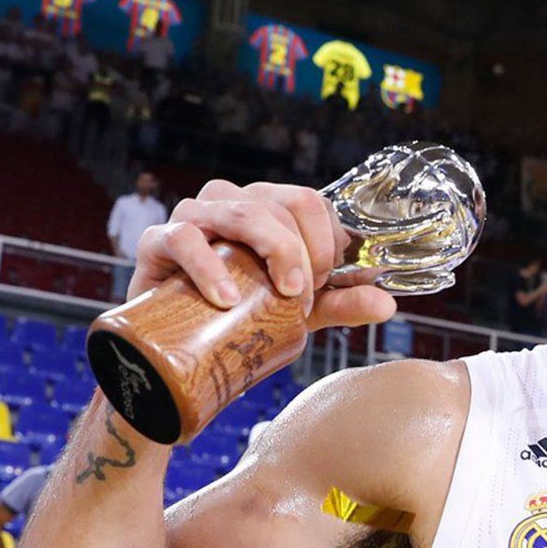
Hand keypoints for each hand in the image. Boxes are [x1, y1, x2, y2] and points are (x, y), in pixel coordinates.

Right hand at [129, 180, 396, 330]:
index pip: (310, 202)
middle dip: (306, 254)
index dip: (328, 242)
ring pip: (243, 211)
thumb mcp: (300, 310)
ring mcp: (195, 216)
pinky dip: (210, 267)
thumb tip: (388, 306)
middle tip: (305, 298)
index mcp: (268, 207)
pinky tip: (227, 298)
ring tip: (284, 295)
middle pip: (282, 204)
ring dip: (273, 252)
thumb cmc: (241, 313)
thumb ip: (342, 303)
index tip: (327, 284)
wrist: (178, 346)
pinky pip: (185, 238)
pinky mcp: (158, 241)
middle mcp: (233, 201)